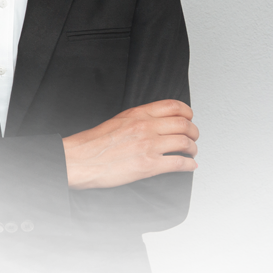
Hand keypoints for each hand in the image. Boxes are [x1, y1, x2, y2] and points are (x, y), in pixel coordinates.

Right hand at [63, 100, 197, 189]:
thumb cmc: (92, 143)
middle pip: (184, 125)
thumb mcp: (117, 121)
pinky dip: (188, 165)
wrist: (79, 160)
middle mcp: (146, 127)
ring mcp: (148, 146)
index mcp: (138, 114)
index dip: (187, 113)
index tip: (189, 118)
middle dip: (193, 132)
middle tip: (193, 138)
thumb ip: (137, 119)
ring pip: (185, 144)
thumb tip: (152, 123)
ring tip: (191, 152)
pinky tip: (189, 166)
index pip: (173, 106)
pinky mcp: (148, 166)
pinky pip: (178, 163)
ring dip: (193, 149)